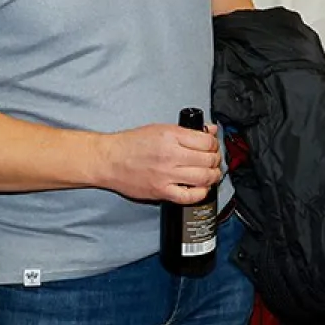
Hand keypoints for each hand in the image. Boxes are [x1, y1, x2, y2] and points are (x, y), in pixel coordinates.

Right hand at [96, 122, 223, 203]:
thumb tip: (211, 129)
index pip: (207, 141)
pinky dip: (200, 193)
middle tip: (213, 160)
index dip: (214, 144)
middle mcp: (170, 155)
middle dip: (216, 160)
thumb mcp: (160, 128)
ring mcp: (166, 175)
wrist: (109, 160)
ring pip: (204, 178)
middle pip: (208, 160)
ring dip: (213, 176)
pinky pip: (189, 196)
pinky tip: (200, 188)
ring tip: (211, 174)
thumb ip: (187, 131)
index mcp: (171, 136)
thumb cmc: (131, 144)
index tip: (213, 146)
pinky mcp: (161, 192)